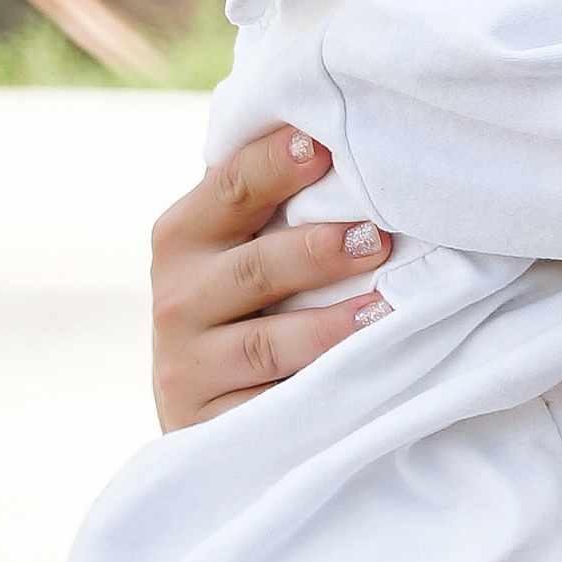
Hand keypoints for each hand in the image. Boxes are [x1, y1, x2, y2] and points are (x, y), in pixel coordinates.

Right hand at [151, 128, 392, 430]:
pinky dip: (316, 391)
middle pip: (253, 268)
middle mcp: (176, 298)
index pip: (231, 188)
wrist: (206, 408)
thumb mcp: (245, 247)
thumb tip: (343, 136)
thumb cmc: (249, 304)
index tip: (323, 146)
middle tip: (376, 238)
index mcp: (185, 236)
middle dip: (316, 251)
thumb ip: (274, 200)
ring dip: (328, 327)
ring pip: (263, 343)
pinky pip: (270, 407)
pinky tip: (361, 376)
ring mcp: (188, 366)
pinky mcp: (209, 425)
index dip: (274, 165)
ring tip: (385, 309)